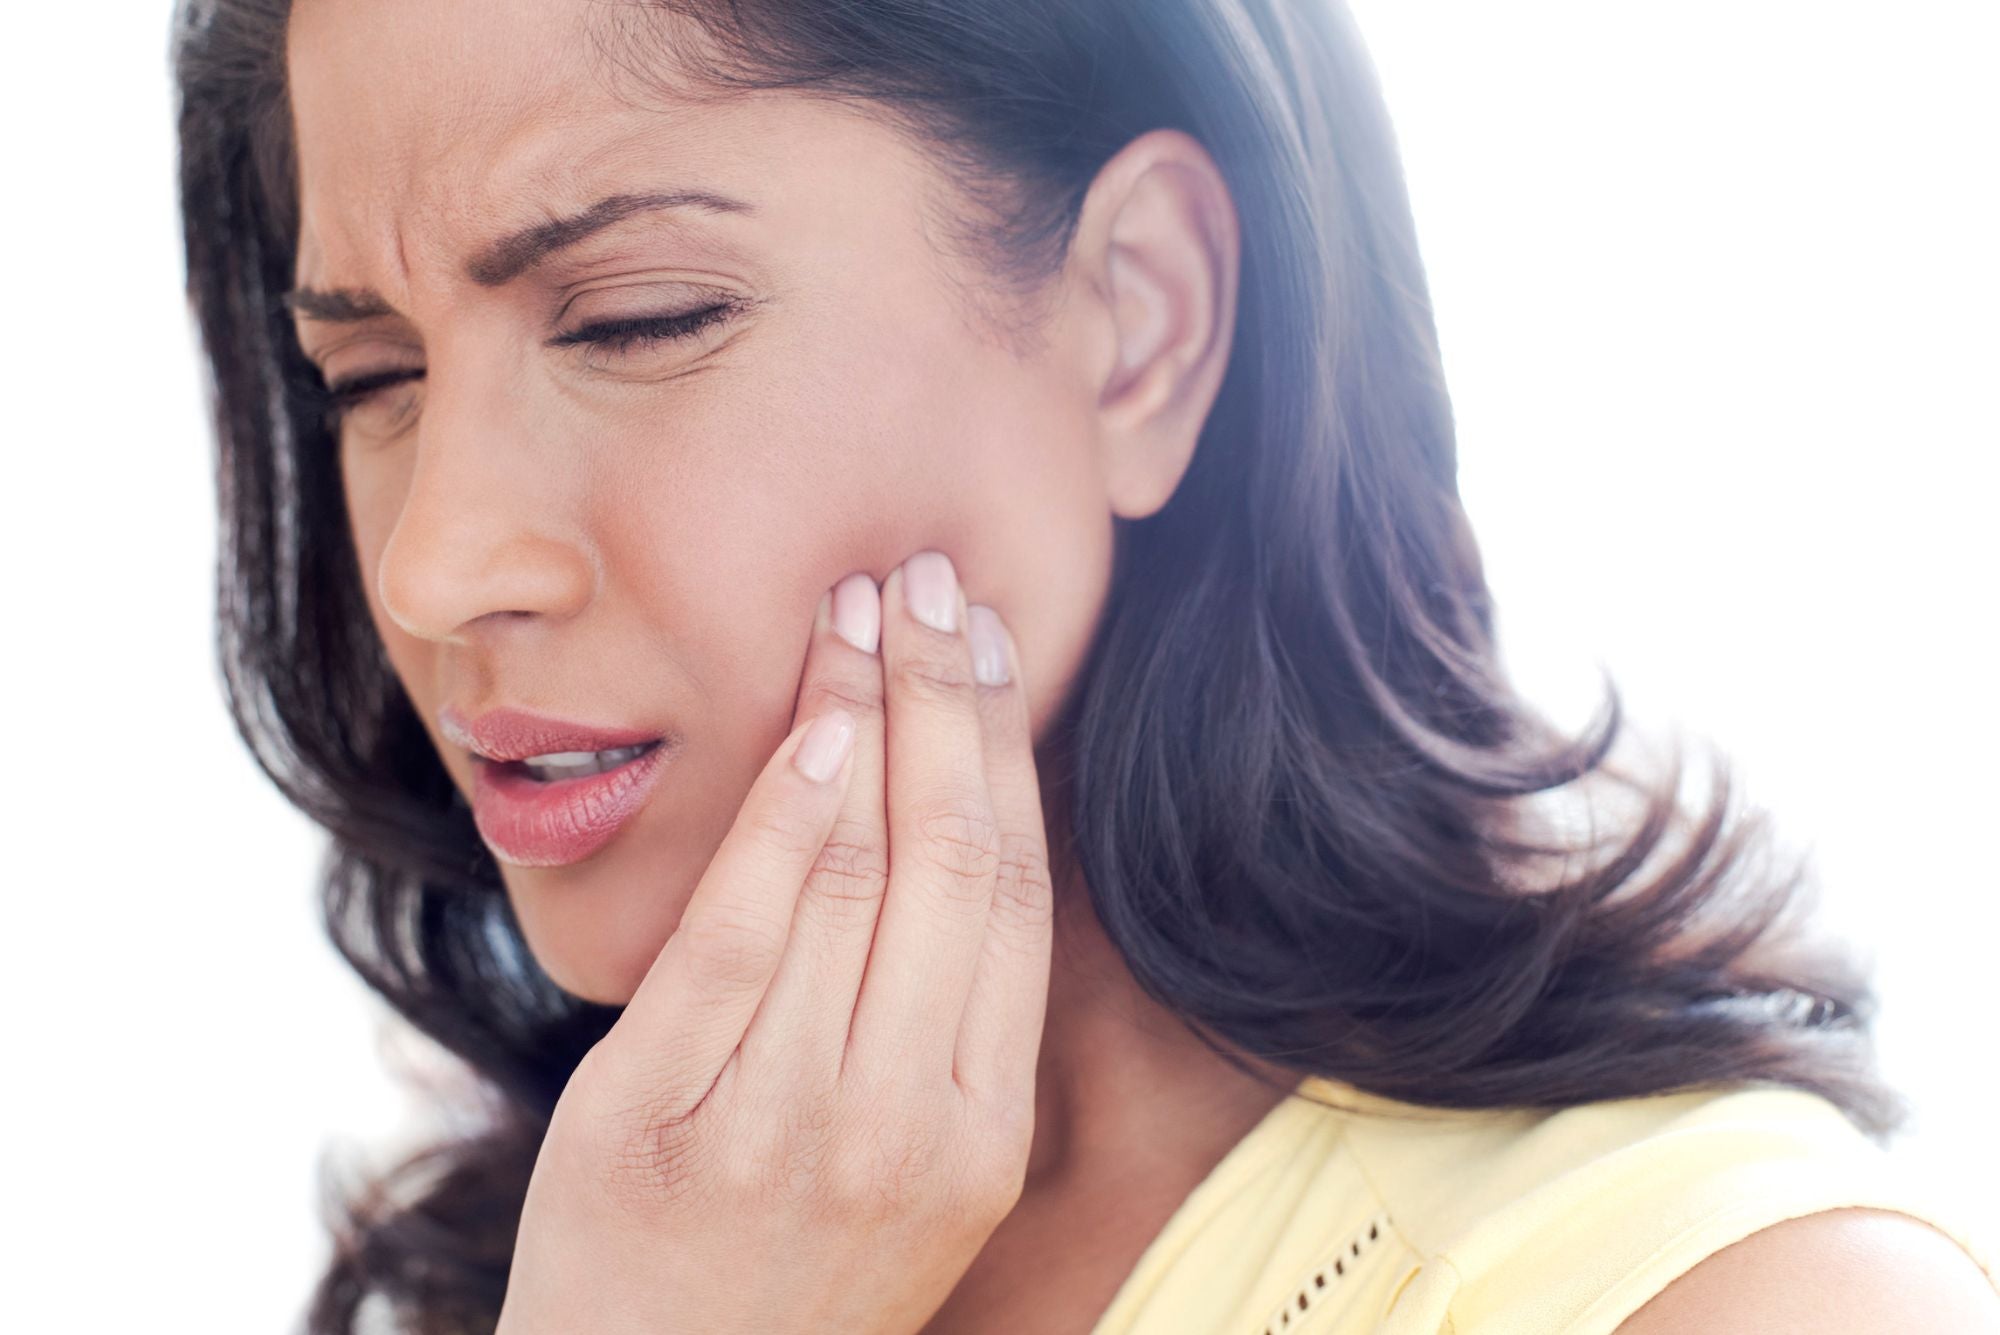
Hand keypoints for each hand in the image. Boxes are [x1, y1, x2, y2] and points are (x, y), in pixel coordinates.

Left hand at [495, 550, 1055, 1334]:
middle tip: (933, 576)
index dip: (1005, 748)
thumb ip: (936, 1018)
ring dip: (865, 721)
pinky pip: (745, 938)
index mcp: (981, 1127)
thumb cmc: (782, 1268)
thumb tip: (947, 822)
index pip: (1016, 894)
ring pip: (861, 877)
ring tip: (863, 609)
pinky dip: (783, 820)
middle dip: (947, 698)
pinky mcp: (666, 1118)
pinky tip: (806, 726)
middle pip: (956, 861)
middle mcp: (908, 1124)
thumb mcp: (906, 1166)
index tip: (990, 641)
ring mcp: (789, 1124)